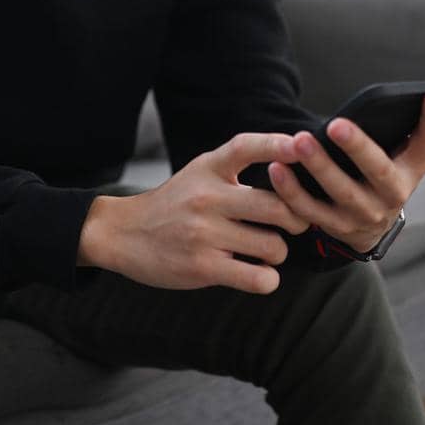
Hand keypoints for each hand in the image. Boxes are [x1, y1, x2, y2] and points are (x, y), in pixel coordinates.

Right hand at [80, 132, 311, 293]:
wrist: (124, 233)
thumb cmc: (175, 203)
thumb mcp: (200, 172)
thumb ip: (238, 167)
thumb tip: (294, 168)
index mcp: (208, 168)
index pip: (245, 147)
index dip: (276, 145)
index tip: (300, 147)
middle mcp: (206, 197)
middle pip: (276, 207)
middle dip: (297, 220)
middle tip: (295, 225)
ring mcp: (204, 233)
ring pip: (273, 246)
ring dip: (278, 252)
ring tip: (266, 251)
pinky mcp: (202, 267)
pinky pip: (258, 277)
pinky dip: (267, 279)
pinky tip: (258, 273)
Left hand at [265, 88, 424, 254]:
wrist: (371, 226)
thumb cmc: (383, 173)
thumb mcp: (403, 155)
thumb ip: (411, 128)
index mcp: (411, 169)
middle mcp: (392, 195)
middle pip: (377, 170)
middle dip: (357, 147)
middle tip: (335, 124)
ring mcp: (364, 215)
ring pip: (341, 192)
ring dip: (319, 167)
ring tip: (299, 141)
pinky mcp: (336, 227)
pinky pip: (311, 210)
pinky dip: (292, 191)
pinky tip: (277, 168)